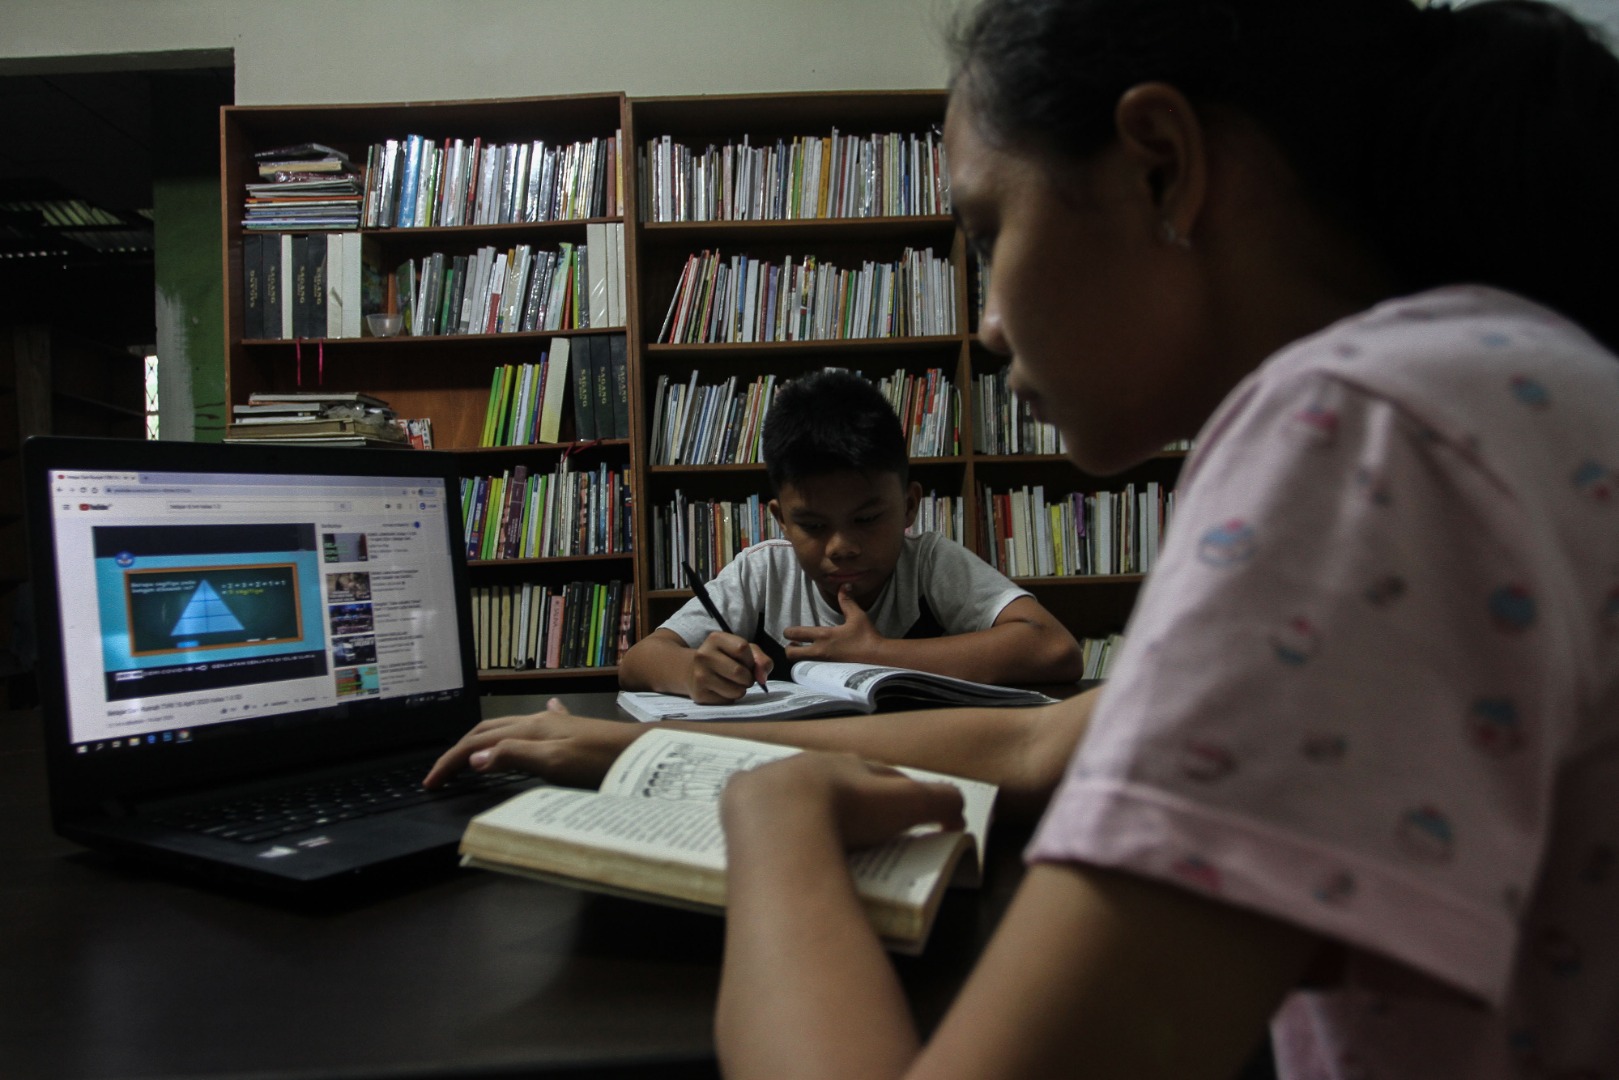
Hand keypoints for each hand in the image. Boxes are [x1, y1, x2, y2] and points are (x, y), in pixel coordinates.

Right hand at [421, 698, 639, 788]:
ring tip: (468, 756)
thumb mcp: (554, 762)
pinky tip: (535, 720)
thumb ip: (513, 756)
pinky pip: (536, 724)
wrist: (642, 751)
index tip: (430, 783)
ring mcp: (556, 725)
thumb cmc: (601, 759)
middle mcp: (538, 721)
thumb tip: (472, 759)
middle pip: (487, 731)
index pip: (478, 743)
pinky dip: (519, 730)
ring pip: (507, 727)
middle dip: (459, 750)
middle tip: (440, 773)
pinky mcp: (571, 731)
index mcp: (529, 728)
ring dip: (482, 741)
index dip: (451, 762)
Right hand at [690, 631, 772, 702]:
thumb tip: (762, 678)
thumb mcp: (744, 651)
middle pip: (739, 672)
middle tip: (743, 677)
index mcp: (715, 639)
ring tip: (733, 683)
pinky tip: (722, 690)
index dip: (750, 659)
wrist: (693, 671)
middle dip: (748, 678)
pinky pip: (728, 701)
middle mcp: (703, 655)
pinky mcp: (699, 694)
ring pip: (736, 690)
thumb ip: (761, 660)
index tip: (746, 662)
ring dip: (741, 689)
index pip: (742, 648)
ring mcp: (699, 676)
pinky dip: (731, 697)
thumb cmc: (726, 659)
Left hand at [721, 751, 964, 852]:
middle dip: (850, 792)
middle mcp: (814, 763)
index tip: (905, 815)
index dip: (897, 794)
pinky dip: (762, 808)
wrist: (780, 814)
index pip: (883, 776)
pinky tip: (764, 823)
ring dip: (803, 799)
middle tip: (858, 821)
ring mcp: (775, 776)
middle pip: (838, 776)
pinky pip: (754, 797)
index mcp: (853, 765)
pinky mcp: (743, 795)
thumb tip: (959, 813)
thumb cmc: (847, 809)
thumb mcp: (906, 804)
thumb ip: (940, 803)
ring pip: (794, 783)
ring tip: (810, 824)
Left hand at [782, 585, 885, 660]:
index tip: (788, 631)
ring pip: (800, 663)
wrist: (878, 657)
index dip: (788, 632)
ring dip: (799, 657)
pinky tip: (816, 661)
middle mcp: (820, 651)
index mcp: (824, 636)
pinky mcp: (830, 672)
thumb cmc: (867, 636)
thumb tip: (844, 585)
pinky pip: (812, 670)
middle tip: (794, 644)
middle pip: (792, 654)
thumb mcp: (857, 616)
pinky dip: (809, 665)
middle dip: (789, 649)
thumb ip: (847, 601)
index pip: (796, 634)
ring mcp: (824, 664)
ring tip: (804, 651)